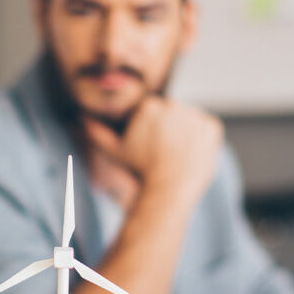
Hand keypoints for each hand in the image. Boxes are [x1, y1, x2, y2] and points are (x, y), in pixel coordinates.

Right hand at [82, 97, 223, 204]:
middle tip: (164, 155)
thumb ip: (97, 132)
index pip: (152, 113)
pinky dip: (202, 141)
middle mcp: (173, 104)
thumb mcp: (114, 151)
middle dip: (168, 131)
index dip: (150, 132)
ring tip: (177, 157)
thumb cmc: (139, 171)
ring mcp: (195, 114)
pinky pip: (207, 130)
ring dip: (185, 135)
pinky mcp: (212, 127)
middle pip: (171, 115)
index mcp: (149, 106)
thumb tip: (80, 119)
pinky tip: (191, 156)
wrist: (168, 189)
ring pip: (189, 122)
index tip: (149, 148)